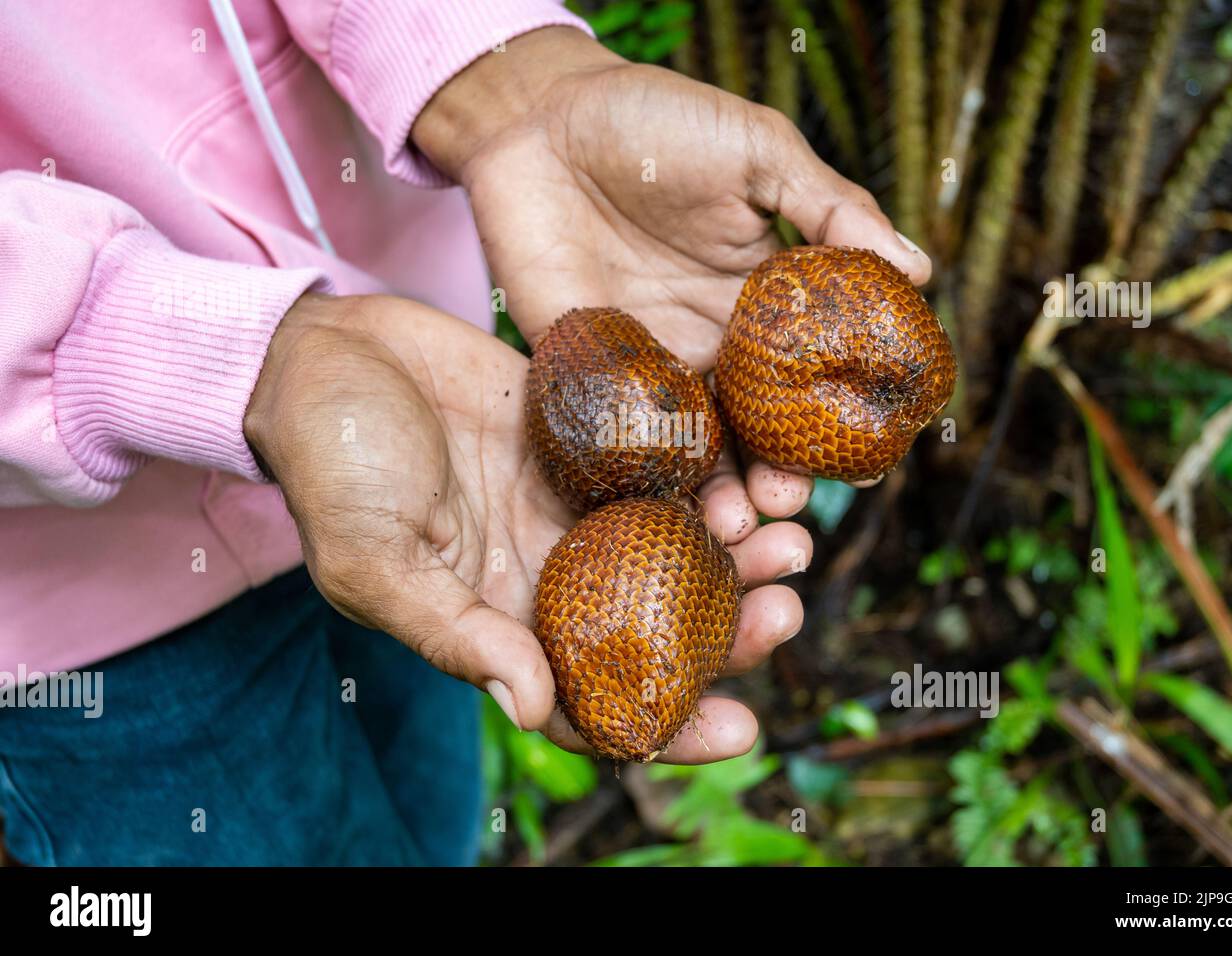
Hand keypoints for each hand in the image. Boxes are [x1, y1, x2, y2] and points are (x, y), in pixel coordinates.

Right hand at [245, 293, 811, 761]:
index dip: (670, 724)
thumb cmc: (330, 462)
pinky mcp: (592, 435)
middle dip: (731, 631)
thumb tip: (534, 709)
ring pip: (679, 545)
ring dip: (740, 554)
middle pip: (661, 624)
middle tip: (785, 609)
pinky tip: (755, 466)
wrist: (328, 352)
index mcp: (503, 620)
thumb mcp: (373, 557)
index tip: (741, 728)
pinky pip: (668, 461)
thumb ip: (452, 632)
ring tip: (792, 537)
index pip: (597, 698)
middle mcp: (552, 570)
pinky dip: (713, 471)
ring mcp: (577, 502)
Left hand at [414, 25, 926, 510]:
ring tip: (735, 526)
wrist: (539, 119)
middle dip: (778, 478)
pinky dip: (644, 474)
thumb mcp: (756, 151)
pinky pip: (621, 435)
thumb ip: (830, 208)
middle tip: (788, 512)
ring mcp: (653, 363)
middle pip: (759, 430)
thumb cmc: (654, 121)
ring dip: (717, 493)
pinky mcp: (590, 374)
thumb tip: (918, 269)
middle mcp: (716, 342)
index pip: (817, 375)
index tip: (868, 466)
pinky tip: (662, 505)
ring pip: (695, 448)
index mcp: (765, 298)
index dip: (844, 423)